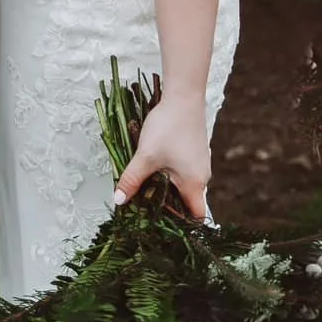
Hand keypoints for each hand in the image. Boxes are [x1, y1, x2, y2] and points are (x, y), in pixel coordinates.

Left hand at [113, 91, 211, 219]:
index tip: (162, 225)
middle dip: (168, 206)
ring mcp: (199, 162)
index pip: (196, 216)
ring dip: (167, 187)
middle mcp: (202, 176)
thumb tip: (119, 200)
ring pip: (183, 184)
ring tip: (146, 186)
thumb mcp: (145, 156)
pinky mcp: (195, 150)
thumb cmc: (168, 127)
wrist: (183, 96)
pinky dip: (170, 174)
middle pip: (187, 201)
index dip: (182, 225)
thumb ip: (132, 180)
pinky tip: (154, 166)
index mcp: (195, 184)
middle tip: (146, 207)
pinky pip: (183, 171)